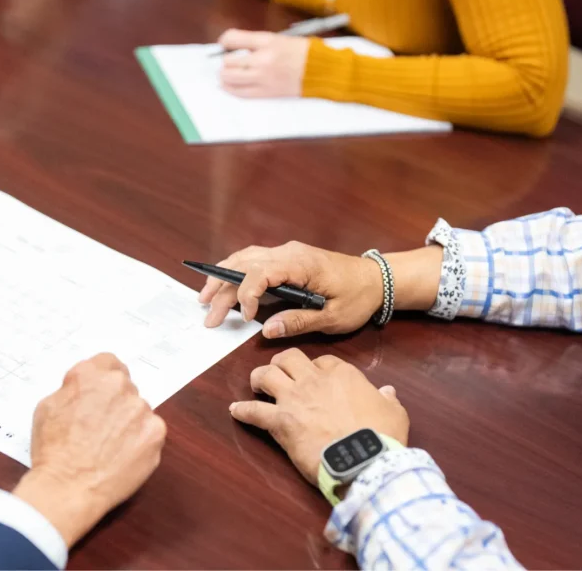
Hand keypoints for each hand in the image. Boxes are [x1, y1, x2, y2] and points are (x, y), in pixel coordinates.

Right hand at [12, 354, 166, 546]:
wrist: (67, 488)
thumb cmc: (52, 451)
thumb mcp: (48, 407)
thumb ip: (72, 389)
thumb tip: (85, 388)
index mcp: (91, 375)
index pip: (109, 363)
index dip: (104, 380)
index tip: (102, 394)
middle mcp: (119, 386)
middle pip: (125, 387)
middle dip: (116, 402)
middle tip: (101, 427)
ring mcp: (141, 409)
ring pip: (139, 410)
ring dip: (129, 422)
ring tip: (109, 447)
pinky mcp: (156, 433)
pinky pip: (151, 431)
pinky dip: (141, 442)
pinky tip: (122, 456)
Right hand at [199, 241, 442, 338]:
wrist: (377, 279)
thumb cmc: (358, 297)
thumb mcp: (333, 317)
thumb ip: (299, 321)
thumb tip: (268, 329)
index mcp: (301, 264)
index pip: (261, 273)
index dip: (247, 295)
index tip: (245, 318)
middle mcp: (290, 252)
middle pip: (245, 264)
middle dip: (222, 288)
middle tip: (207, 314)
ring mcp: (287, 252)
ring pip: (245, 258)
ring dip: (223, 277)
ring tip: (205, 297)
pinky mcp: (287, 258)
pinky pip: (254, 259)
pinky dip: (236, 272)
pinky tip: (225, 285)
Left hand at [217, 29, 309, 97]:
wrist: (322, 71)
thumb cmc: (304, 53)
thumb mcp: (280, 39)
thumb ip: (258, 43)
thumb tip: (235, 48)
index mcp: (268, 42)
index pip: (233, 39)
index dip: (224, 41)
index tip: (224, 44)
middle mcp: (263, 60)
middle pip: (228, 62)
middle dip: (225, 61)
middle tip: (227, 62)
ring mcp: (264, 78)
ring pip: (231, 79)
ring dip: (225, 76)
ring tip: (226, 74)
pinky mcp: (267, 93)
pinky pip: (241, 93)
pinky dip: (231, 89)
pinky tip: (228, 86)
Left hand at [229, 349, 409, 483]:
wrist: (363, 460)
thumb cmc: (381, 436)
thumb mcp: (394, 413)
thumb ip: (386, 399)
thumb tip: (387, 392)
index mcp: (341, 374)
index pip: (323, 361)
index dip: (316, 368)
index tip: (316, 378)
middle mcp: (313, 380)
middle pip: (288, 358)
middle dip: (281, 363)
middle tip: (280, 373)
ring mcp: (294, 399)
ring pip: (266, 374)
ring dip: (259, 378)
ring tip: (257, 385)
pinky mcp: (280, 423)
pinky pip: (254, 412)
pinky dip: (243, 411)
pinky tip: (235, 411)